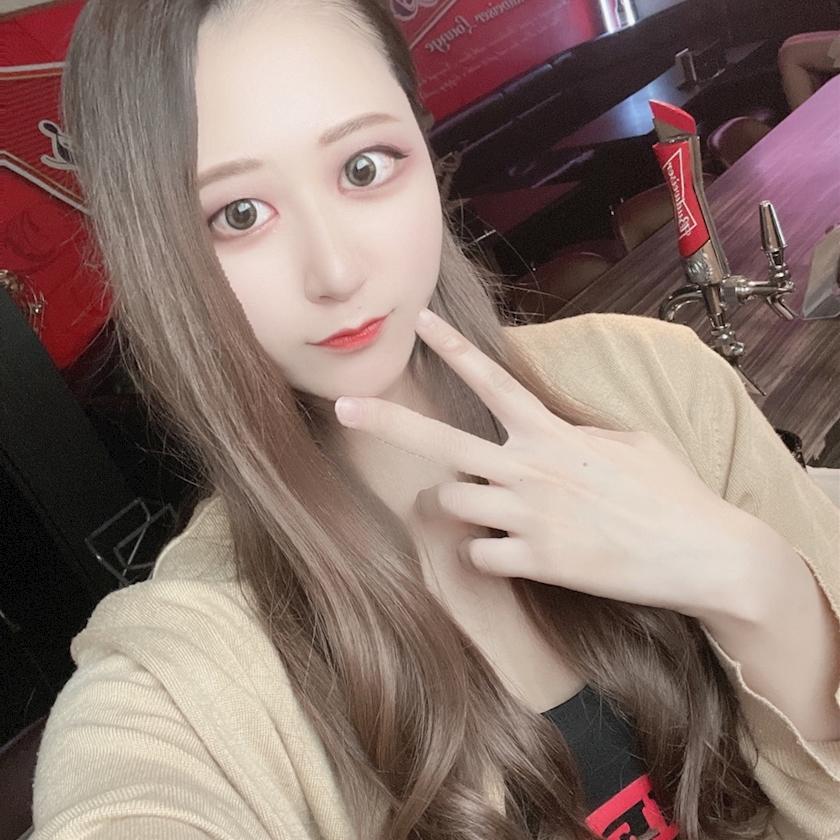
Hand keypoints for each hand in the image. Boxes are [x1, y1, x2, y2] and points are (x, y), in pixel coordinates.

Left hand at [334, 310, 764, 620]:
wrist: (704, 554)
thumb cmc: (671, 493)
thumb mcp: (628, 442)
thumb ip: (577, 432)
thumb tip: (554, 432)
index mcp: (551, 433)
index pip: (492, 380)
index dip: (453, 348)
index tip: (420, 322)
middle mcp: (530, 468)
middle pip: (441, 442)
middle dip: (388, 421)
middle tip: (342, 406)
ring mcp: (529, 515)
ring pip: (452, 504)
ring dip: (459, 507)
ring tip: (491, 513)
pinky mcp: (536, 561)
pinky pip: (478, 554)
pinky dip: (485, 553)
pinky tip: (513, 553)